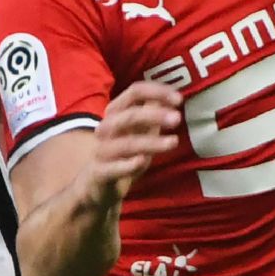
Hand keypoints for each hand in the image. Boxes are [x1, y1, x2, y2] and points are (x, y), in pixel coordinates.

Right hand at [86, 82, 181, 205]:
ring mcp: (101, 150)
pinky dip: (127, 165)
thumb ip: (154, 113)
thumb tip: (175, 96)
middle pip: (129, 115)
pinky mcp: (99, 173)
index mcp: (116, 111)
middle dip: (154, 115)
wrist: (96, 183)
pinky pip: (112, 168)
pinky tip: (142, 161)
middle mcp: (106, 127)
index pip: (135, 92)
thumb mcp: (141, 130)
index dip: (157, 92)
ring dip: (150, 142)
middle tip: (177, 119)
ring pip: (125, 143)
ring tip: (173, 142)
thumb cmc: (123, 152)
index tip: (178, 100)